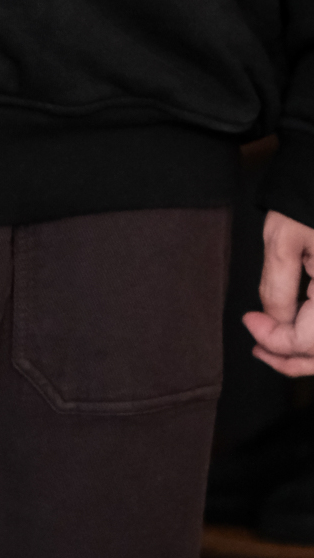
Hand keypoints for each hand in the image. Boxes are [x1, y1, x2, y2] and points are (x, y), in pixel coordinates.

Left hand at [243, 210, 313, 376]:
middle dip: (295, 358)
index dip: (275, 341)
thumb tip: (273, 321)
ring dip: (310, 352)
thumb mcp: (282, 240)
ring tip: (276, 349)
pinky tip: (299, 329)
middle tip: (261, 351)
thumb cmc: (309, 199)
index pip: (309, 340)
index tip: (250, 324)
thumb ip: (276, 288)